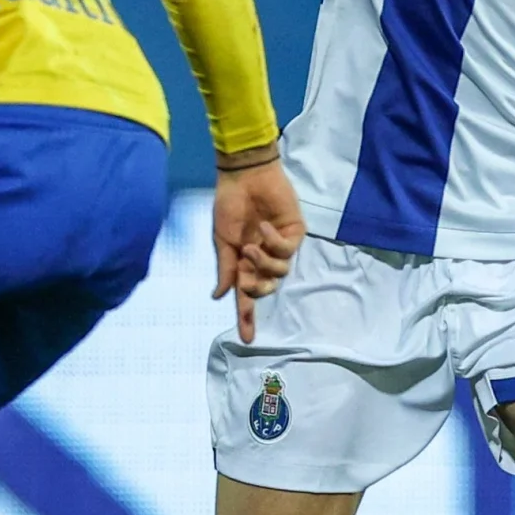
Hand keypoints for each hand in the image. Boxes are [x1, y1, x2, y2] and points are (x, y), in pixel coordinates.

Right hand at [212, 148, 304, 342]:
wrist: (243, 176)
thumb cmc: (229, 205)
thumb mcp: (222, 240)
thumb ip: (225, 268)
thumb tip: (219, 296)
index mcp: (243, 261)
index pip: (246, 295)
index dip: (246, 316)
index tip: (246, 339)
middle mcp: (263, 257)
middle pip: (265, 288)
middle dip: (257, 289)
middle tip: (247, 279)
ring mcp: (279, 245)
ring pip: (279, 272)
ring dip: (263, 263)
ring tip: (251, 246)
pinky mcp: (294, 232)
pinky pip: (286, 250)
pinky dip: (273, 241)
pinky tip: (264, 226)